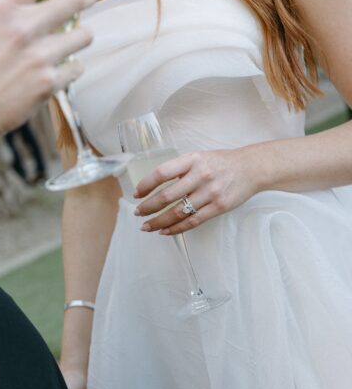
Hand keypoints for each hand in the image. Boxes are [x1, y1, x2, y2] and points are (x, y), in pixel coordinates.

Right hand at [0, 0, 97, 156]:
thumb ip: (15, 7)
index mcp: (2, 7)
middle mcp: (22, 28)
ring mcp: (38, 57)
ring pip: (85, 34)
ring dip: (82, 36)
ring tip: (71, 41)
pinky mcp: (49, 83)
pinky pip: (78, 67)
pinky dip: (71, 69)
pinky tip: (57, 71)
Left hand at [134, 148, 259, 234]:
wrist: (251, 168)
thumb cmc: (221, 162)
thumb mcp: (199, 157)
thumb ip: (180, 169)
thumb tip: (156, 186)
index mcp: (192, 160)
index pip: (162, 173)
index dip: (146, 184)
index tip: (137, 193)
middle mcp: (200, 175)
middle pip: (167, 195)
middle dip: (149, 207)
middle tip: (138, 213)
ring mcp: (210, 192)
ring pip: (178, 212)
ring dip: (159, 222)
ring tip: (147, 227)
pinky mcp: (218, 207)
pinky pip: (193, 221)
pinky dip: (176, 228)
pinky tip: (165, 231)